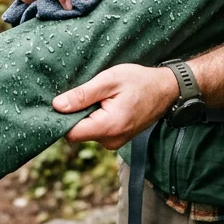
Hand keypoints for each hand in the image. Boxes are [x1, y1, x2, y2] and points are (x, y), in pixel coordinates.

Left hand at [51, 64, 178, 149]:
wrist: (166, 90)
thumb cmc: (139, 81)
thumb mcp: (109, 80)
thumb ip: (83, 95)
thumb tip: (57, 106)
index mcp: (108, 127)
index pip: (70, 133)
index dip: (62, 118)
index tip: (63, 101)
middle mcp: (111, 141)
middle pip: (77, 133)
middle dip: (75, 114)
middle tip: (86, 93)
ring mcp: (114, 142)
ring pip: (87, 131)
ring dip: (87, 115)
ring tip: (99, 97)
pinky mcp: (116, 139)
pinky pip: (97, 131)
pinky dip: (95, 117)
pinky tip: (105, 104)